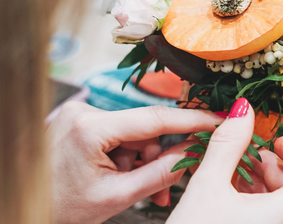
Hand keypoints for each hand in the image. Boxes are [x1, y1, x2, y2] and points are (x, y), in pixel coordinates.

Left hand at [48, 101, 223, 223]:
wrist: (25, 209)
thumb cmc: (61, 208)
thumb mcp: (118, 196)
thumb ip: (162, 172)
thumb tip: (195, 152)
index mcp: (90, 128)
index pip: (154, 118)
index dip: (191, 120)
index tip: (217, 119)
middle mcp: (84, 112)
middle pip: (145, 128)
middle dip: (159, 156)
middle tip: (170, 184)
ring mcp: (81, 115)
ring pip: (135, 134)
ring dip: (144, 160)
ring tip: (140, 189)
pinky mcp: (81, 121)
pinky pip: (120, 135)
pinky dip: (129, 156)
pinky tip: (126, 177)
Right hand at [167, 99, 282, 223]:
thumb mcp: (207, 188)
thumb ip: (228, 144)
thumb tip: (243, 109)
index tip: (276, 144)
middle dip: (275, 167)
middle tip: (246, 162)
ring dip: (264, 186)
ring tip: (232, 181)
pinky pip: (277, 219)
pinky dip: (260, 205)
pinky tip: (230, 202)